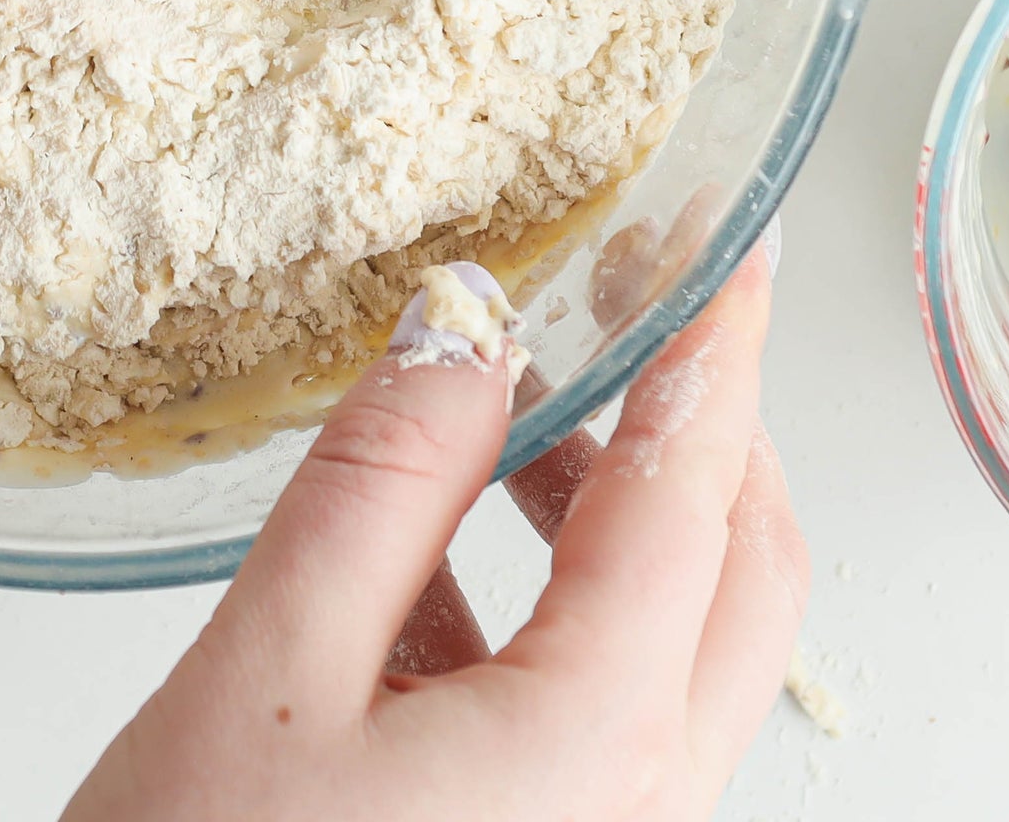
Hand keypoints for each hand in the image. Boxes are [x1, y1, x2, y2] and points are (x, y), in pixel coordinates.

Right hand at [66, 258, 803, 821]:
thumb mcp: (265, 670)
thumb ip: (378, 488)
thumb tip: (461, 332)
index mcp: (591, 737)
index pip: (694, 489)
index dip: (708, 344)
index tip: (721, 242)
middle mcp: (641, 805)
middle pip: (743, 575)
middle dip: (700, 430)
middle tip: (631, 316)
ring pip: (682, 649)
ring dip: (623, 523)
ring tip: (506, 429)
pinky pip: (607, 721)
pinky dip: (556, 620)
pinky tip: (428, 580)